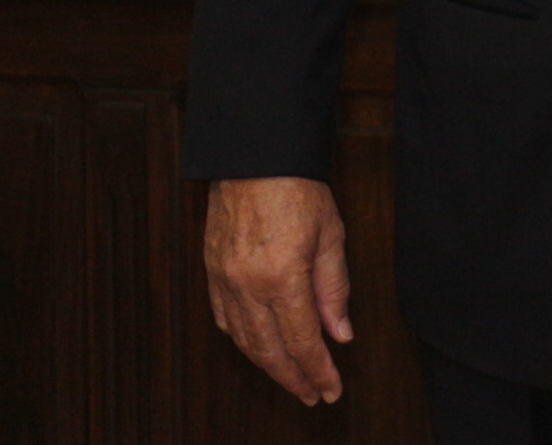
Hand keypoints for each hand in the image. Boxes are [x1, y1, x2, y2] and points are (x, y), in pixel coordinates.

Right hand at [203, 177, 350, 404]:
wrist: (255, 156)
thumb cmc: (299, 189)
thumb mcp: (331, 236)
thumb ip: (334, 289)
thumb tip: (341, 334)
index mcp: (281, 277)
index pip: (302, 341)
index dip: (317, 370)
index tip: (331, 390)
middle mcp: (246, 285)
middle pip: (269, 350)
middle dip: (293, 378)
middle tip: (313, 395)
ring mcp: (223, 280)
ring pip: (244, 339)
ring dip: (268, 364)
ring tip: (291, 378)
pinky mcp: (211, 271)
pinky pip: (224, 318)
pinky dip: (242, 339)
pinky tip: (258, 346)